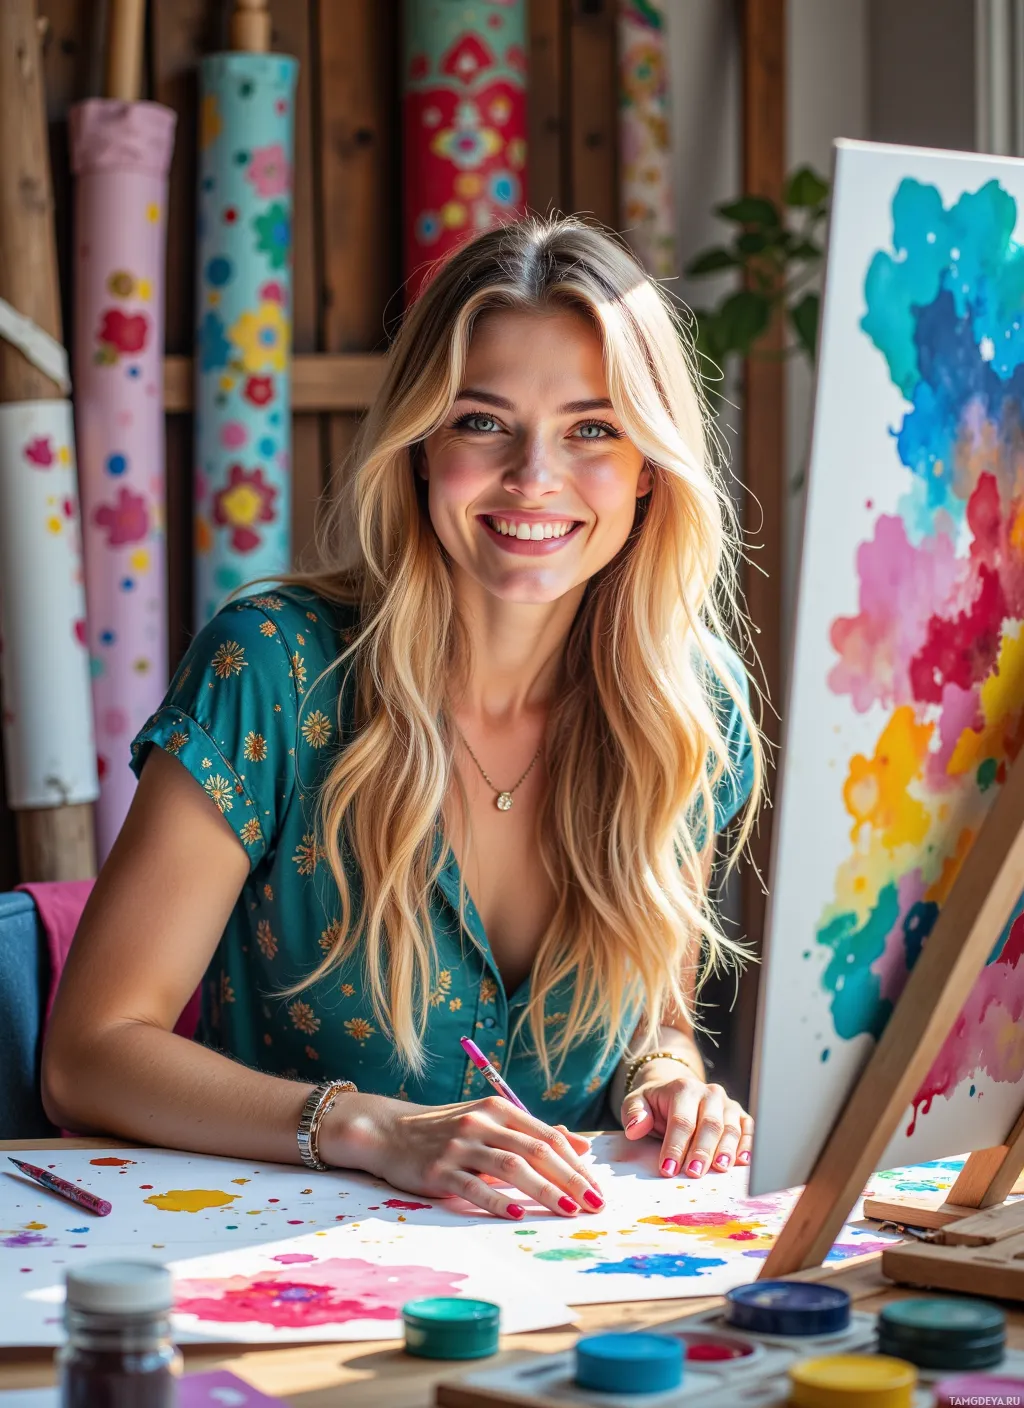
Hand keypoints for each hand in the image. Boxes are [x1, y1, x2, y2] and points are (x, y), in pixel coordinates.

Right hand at [325, 1091, 604, 1219]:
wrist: (389, 1130)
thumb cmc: (446, 1130)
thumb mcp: (488, 1122)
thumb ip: (530, 1133)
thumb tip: (579, 1148)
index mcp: (498, 1109)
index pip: (547, 1137)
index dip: (575, 1163)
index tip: (597, 1188)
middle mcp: (481, 1122)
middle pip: (536, 1151)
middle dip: (570, 1180)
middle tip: (594, 1204)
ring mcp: (459, 1146)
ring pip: (511, 1167)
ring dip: (544, 1190)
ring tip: (568, 1210)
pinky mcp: (438, 1170)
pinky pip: (473, 1186)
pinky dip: (498, 1201)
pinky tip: (518, 1214)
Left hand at [620, 1060, 752, 1177]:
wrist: (676, 1092)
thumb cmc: (655, 1104)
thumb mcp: (636, 1102)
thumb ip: (634, 1112)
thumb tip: (636, 1128)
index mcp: (683, 1088)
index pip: (681, 1120)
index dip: (675, 1146)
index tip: (668, 1169)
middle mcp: (709, 1093)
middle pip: (709, 1124)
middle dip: (702, 1150)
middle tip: (694, 1173)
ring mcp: (727, 1104)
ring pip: (730, 1128)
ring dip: (726, 1150)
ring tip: (719, 1169)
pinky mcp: (740, 1115)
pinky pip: (748, 1129)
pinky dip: (747, 1145)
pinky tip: (742, 1161)